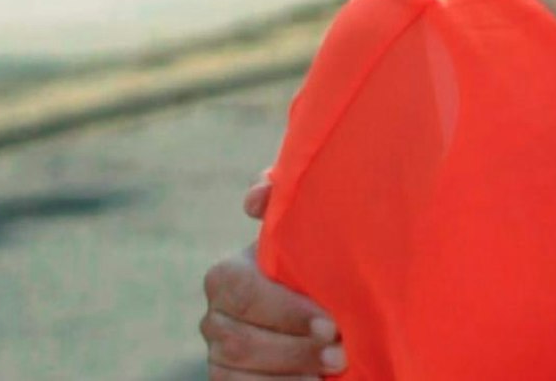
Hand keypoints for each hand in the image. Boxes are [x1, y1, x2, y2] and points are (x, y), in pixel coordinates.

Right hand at [201, 177, 345, 378]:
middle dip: (294, 349)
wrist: (322, 307)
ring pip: (240, 371)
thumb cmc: (315, 260)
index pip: (242, 292)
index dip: (285, 311)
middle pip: (242, 340)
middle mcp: (215, 316)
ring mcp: (218, 353)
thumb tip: (260, 193)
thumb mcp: (305, 231)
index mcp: (227, 275)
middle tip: (340, 352)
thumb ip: (283, 203)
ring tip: (335, 369)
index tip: (331, 323)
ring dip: (290, 373)